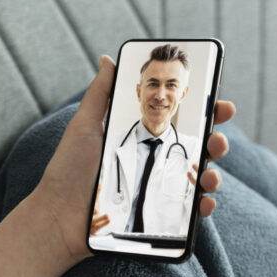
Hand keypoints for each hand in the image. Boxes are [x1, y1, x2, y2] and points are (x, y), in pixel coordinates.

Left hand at [32, 56, 235, 263]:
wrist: (56, 216)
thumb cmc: (67, 171)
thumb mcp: (84, 127)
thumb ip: (99, 94)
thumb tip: (108, 58)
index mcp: (140, 140)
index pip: (179, 123)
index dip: (205, 113)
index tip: (219, 104)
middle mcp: (152, 163)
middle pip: (197, 150)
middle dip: (217, 141)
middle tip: (217, 139)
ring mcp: (155, 191)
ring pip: (197, 181)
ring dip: (213, 175)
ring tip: (208, 174)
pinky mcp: (155, 218)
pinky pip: (186, 214)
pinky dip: (201, 208)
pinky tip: (202, 203)